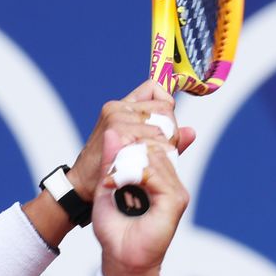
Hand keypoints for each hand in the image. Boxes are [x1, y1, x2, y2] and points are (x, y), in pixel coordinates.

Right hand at [66, 78, 197, 201]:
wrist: (82, 186)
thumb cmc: (108, 169)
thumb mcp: (135, 148)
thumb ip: (164, 138)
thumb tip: (192, 132)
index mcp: (121, 107)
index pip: (155, 88)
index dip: (165, 104)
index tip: (164, 125)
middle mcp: (119, 107)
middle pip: (165, 107)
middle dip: (170, 128)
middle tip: (158, 151)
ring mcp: (118, 116)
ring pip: (164, 123)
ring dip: (165, 144)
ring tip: (150, 160)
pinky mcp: (119, 130)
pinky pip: (155, 137)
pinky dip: (157, 152)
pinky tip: (145, 163)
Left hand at [89, 117, 187, 275]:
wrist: (121, 261)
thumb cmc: (113, 230)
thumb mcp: (106, 190)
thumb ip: (111, 163)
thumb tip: (112, 132)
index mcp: (157, 179)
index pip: (150, 146)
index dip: (130, 142)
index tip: (108, 150)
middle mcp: (169, 183)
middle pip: (155, 147)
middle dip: (129, 149)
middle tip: (108, 166)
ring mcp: (175, 191)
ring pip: (155, 158)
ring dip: (128, 163)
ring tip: (109, 179)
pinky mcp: (175, 201)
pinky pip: (157, 174)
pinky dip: (134, 174)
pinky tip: (117, 183)